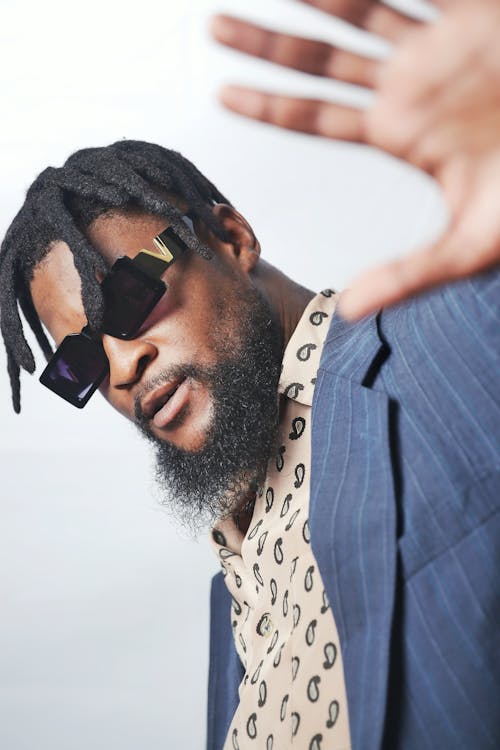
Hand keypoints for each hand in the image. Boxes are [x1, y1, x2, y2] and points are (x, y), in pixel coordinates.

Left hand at [211, 1, 499, 318]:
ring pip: (359, 12)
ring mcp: (440, 45)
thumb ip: (410, 272)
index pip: (318, 117)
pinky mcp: (477, 9)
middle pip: (321, 61)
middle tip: (214, 27)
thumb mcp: (470, 244)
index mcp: (400, 133)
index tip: (223, 94)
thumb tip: (350, 309)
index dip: (270, 104)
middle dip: (268, 43)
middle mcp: (409, 86)